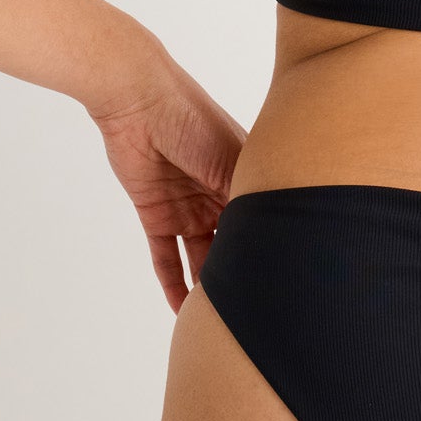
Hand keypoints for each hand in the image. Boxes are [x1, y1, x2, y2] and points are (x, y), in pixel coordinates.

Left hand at [92, 62, 248, 312]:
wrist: (138, 101)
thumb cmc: (194, 121)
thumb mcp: (232, 161)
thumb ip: (247, 201)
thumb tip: (270, 244)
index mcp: (245, 177)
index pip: (261, 223)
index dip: (269, 252)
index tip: (282, 286)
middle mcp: (219, 194)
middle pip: (231, 244)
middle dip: (239, 274)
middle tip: (252, 310)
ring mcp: (187, 205)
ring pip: (200, 256)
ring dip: (206, 286)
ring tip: (218, 319)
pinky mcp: (156, 213)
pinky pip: (165, 255)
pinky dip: (171, 282)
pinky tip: (181, 309)